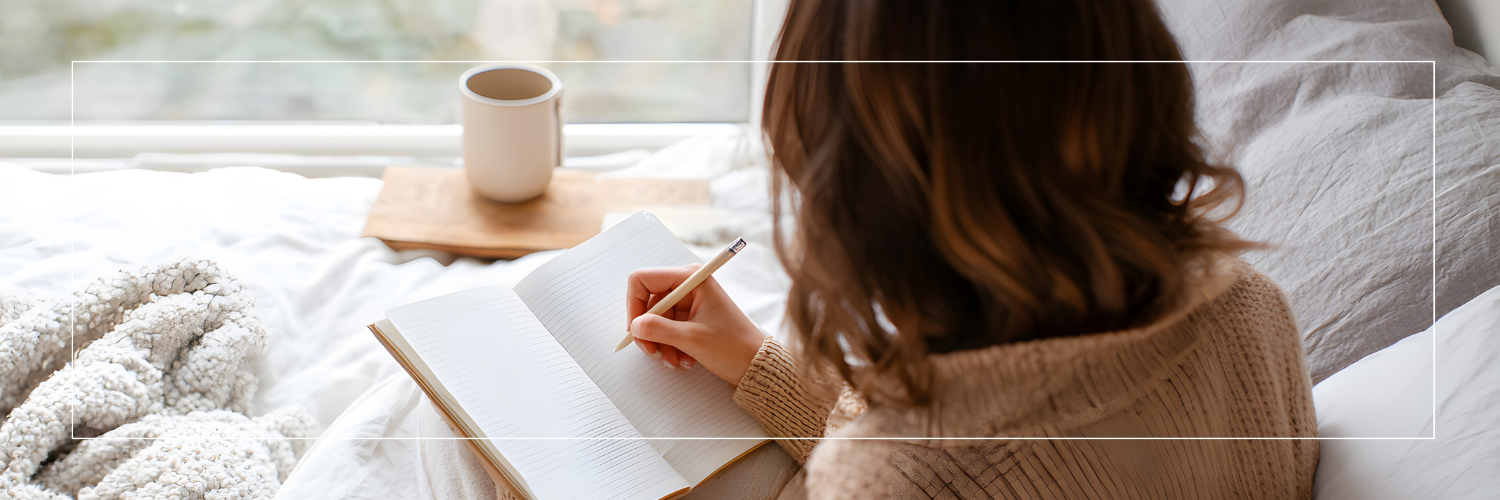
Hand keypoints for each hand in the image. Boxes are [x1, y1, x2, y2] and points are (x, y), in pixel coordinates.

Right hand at [626, 265, 765, 385]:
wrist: (755, 365)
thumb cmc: (734, 346)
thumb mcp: (692, 339)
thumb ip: (659, 330)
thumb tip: (634, 326)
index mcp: (691, 279)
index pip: (644, 279)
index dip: (634, 304)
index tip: (635, 329)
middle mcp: (688, 286)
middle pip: (648, 303)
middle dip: (649, 331)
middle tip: (654, 352)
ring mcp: (689, 303)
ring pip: (655, 320)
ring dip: (660, 343)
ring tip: (675, 361)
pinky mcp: (690, 318)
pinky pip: (666, 330)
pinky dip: (669, 346)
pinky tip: (683, 359)